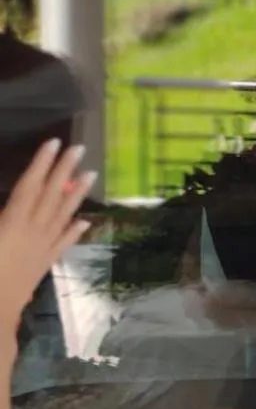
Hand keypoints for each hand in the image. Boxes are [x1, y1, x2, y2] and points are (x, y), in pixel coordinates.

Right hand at [0, 140, 94, 326]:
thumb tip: (10, 205)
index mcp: (11, 223)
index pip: (30, 186)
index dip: (41, 164)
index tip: (54, 143)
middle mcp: (33, 232)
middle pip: (52, 195)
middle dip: (65, 170)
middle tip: (81, 148)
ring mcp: (41, 248)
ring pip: (63, 215)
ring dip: (77, 194)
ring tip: (92, 175)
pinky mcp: (43, 265)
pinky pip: (62, 242)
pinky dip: (74, 230)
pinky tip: (85, 221)